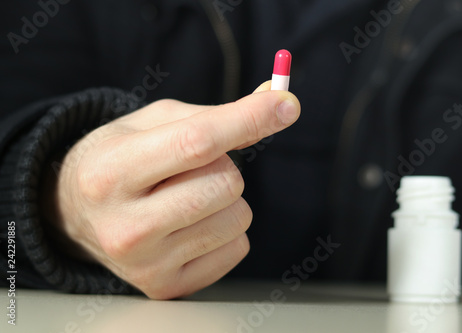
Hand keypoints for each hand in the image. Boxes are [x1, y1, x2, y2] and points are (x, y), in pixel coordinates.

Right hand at [44, 82, 300, 298]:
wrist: (75, 213)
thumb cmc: (120, 158)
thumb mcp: (151, 125)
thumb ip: (212, 116)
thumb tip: (276, 105)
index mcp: (112, 171)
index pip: (196, 143)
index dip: (248, 120)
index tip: (286, 105)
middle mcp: (125, 226)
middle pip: (225, 184)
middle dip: (224, 167)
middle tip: (192, 170)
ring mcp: (146, 264)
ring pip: (238, 218)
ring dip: (227, 201)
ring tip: (188, 197)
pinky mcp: (166, 286)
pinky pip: (237, 248)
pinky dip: (226, 231)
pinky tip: (191, 225)